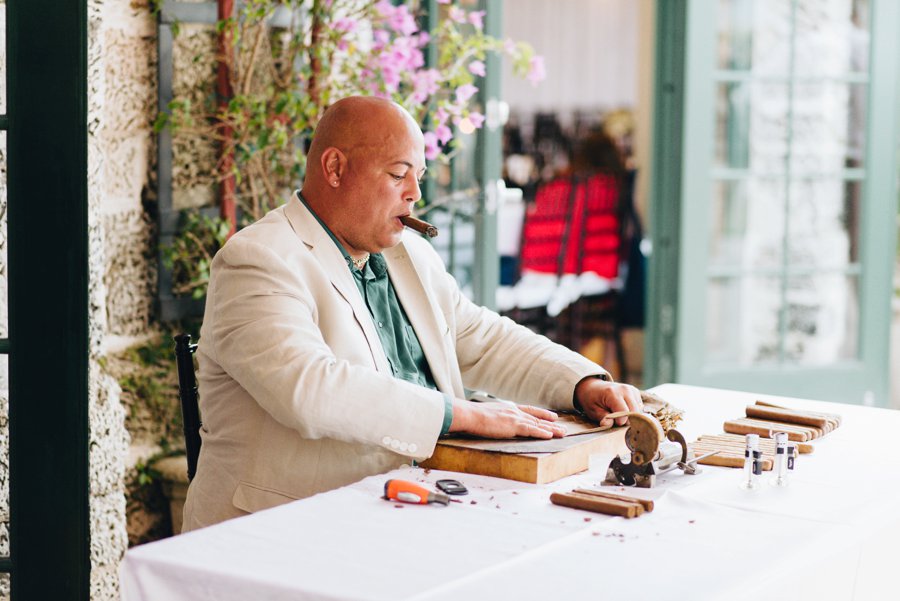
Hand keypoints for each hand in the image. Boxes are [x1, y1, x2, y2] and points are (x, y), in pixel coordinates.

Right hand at [448, 399, 566, 438]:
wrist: (469, 414)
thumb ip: (494, 417)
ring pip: (538, 424)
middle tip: (562, 427)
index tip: (552, 415)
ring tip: (563, 433)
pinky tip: (550, 436)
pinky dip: (542, 433)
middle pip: (537, 417)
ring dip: (552, 429)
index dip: (542, 413)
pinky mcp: (513, 426)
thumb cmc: (472, 416)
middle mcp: (514, 411)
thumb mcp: (486, 414)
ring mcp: (515, 418)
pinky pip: (532, 430)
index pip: (529, 410)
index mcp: (508, 408)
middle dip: (551, 423)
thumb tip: (492, 422)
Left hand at [574, 378, 642, 426]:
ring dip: (631, 417)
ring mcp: (632, 390)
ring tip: (619, 415)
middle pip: (635, 412)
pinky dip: (633, 412)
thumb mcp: (593, 410)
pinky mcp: (635, 392)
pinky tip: (624, 411)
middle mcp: (625, 389)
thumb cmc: (592, 400)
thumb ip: (602, 418)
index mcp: (613, 393)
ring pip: (639, 411)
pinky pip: (639, 408)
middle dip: (628, 421)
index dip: (620, 422)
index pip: (625, 413)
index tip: (613, 423)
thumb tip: (608, 424)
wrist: (594, 387)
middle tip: (617, 422)